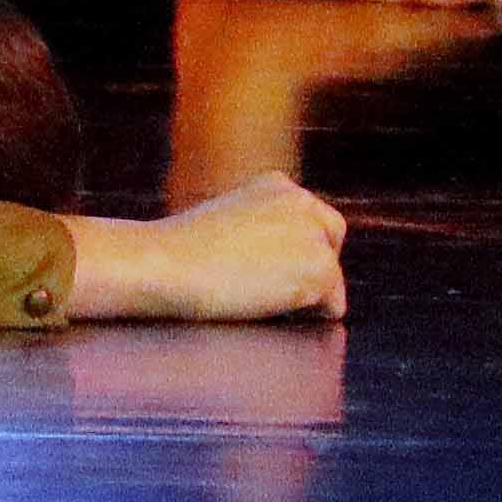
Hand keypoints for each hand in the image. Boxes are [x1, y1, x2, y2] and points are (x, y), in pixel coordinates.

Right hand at [67, 172, 351, 322]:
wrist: (169, 264)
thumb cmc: (184, 253)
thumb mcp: (230, 222)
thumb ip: (265, 228)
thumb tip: (287, 259)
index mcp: (278, 185)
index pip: (312, 225)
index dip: (287, 253)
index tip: (248, 261)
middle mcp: (303, 201)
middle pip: (331, 248)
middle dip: (308, 269)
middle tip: (259, 279)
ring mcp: (315, 234)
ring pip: (329, 281)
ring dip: (300, 294)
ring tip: (253, 286)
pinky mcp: (323, 268)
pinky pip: (333, 309)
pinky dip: (304, 316)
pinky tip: (264, 300)